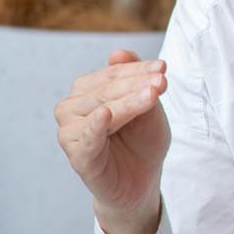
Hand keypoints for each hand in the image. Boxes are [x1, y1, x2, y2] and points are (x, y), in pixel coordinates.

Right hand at [54, 49, 170, 233]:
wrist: (142, 180)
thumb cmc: (142, 139)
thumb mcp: (147, 104)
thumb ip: (135, 79)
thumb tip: (119, 53)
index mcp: (88, 91)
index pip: (113, 73)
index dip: (138, 69)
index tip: (163, 67)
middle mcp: (72, 108)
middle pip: (106, 89)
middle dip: (136, 83)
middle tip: (162, 81)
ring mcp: (71, 133)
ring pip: (99, 108)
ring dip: (127, 101)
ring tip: (152, 95)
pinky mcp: (78, 157)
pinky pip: (85, 138)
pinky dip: (94, 126)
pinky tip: (106, 115)